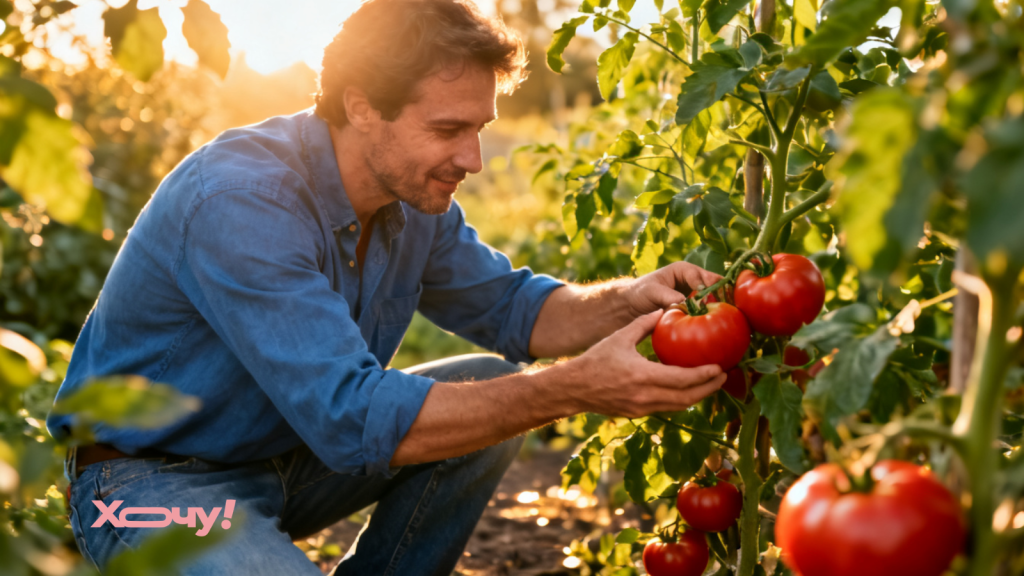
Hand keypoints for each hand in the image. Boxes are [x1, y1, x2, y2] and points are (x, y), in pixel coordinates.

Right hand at [565, 310, 726, 417]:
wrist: (574, 388)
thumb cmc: (595, 360)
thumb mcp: (619, 337)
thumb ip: (643, 324)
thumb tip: (664, 311)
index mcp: (642, 376)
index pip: (682, 379)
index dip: (704, 376)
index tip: (719, 367)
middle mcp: (645, 396)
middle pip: (687, 398)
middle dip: (708, 388)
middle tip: (723, 376)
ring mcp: (642, 408)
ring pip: (679, 406)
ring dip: (697, 396)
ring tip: (711, 384)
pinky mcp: (638, 413)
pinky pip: (667, 407)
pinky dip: (681, 399)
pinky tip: (687, 389)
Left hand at [623, 261, 721, 316]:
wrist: (632, 305)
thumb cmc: (640, 293)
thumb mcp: (652, 292)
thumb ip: (668, 296)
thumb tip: (685, 303)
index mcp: (683, 270)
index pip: (699, 276)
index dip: (705, 287)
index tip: (706, 300)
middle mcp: (692, 278)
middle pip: (712, 283)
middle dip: (720, 293)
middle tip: (728, 304)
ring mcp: (695, 292)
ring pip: (713, 295)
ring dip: (720, 303)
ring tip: (728, 313)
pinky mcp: (694, 305)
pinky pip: (707, 306)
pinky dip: (713, 311)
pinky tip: (718, 320)